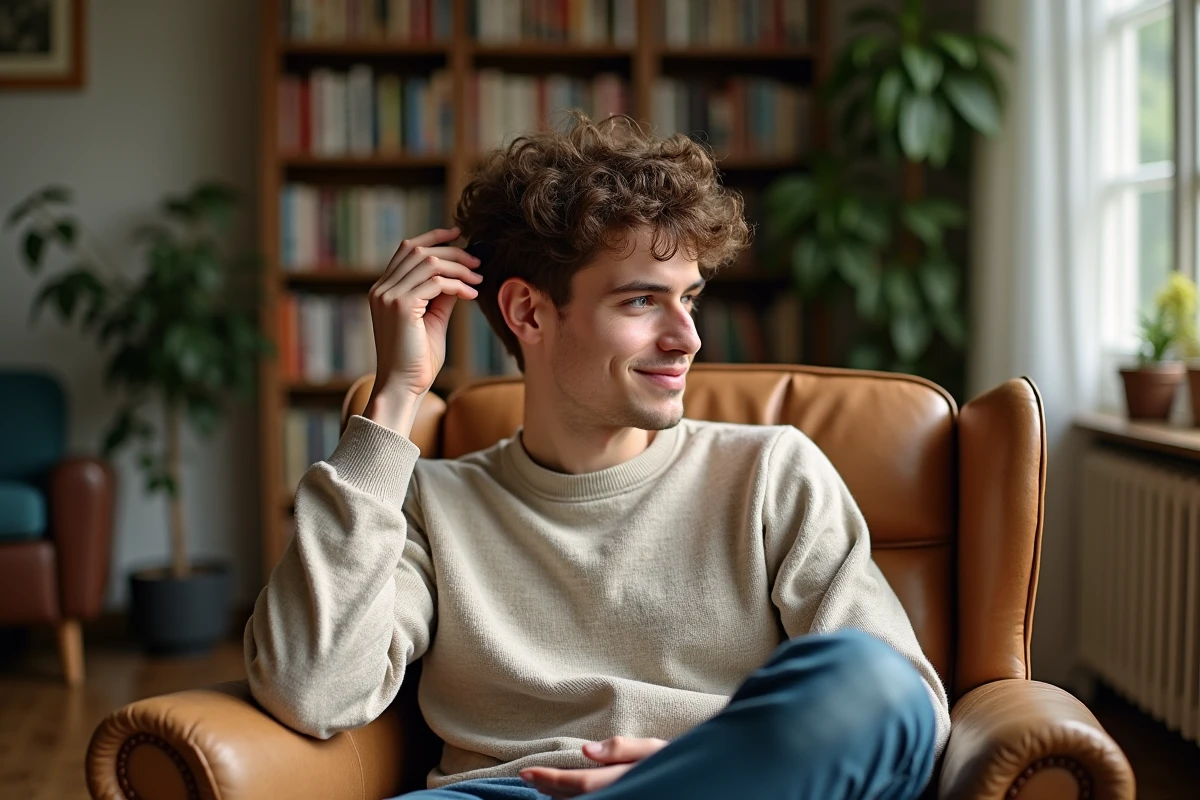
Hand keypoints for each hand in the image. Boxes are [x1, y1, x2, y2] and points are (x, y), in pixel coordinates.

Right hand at [362, 226, 481, 434]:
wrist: (403, 387)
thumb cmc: (417, 360)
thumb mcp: (433, 320)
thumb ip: (442, 296)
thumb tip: (460, 275)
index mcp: (384, 289)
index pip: (407, 249)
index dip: (433, 236)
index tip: (458, 234)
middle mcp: (382, 288)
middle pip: (419, 250)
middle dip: (452, 252)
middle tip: (477, 261)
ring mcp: (388, 295)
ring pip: (429, 263)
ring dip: (459, 268)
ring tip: (479, 277)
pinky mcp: (400, 306)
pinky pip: (436, 282)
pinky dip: (458, 284)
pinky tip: (472, 294)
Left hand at [520, 736, 667, 797]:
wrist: (698, 783)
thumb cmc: (677, 760)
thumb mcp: (654, 748)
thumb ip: (621, 748)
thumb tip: (586, 750)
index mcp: (624, 780)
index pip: (580, 783)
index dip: (550, 779)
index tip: (526, 772)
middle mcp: (620, 795)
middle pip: (575, 799)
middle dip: (549, 788)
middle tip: (527, 776)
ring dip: (558, 798)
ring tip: (542, 785)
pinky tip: (566, 796)